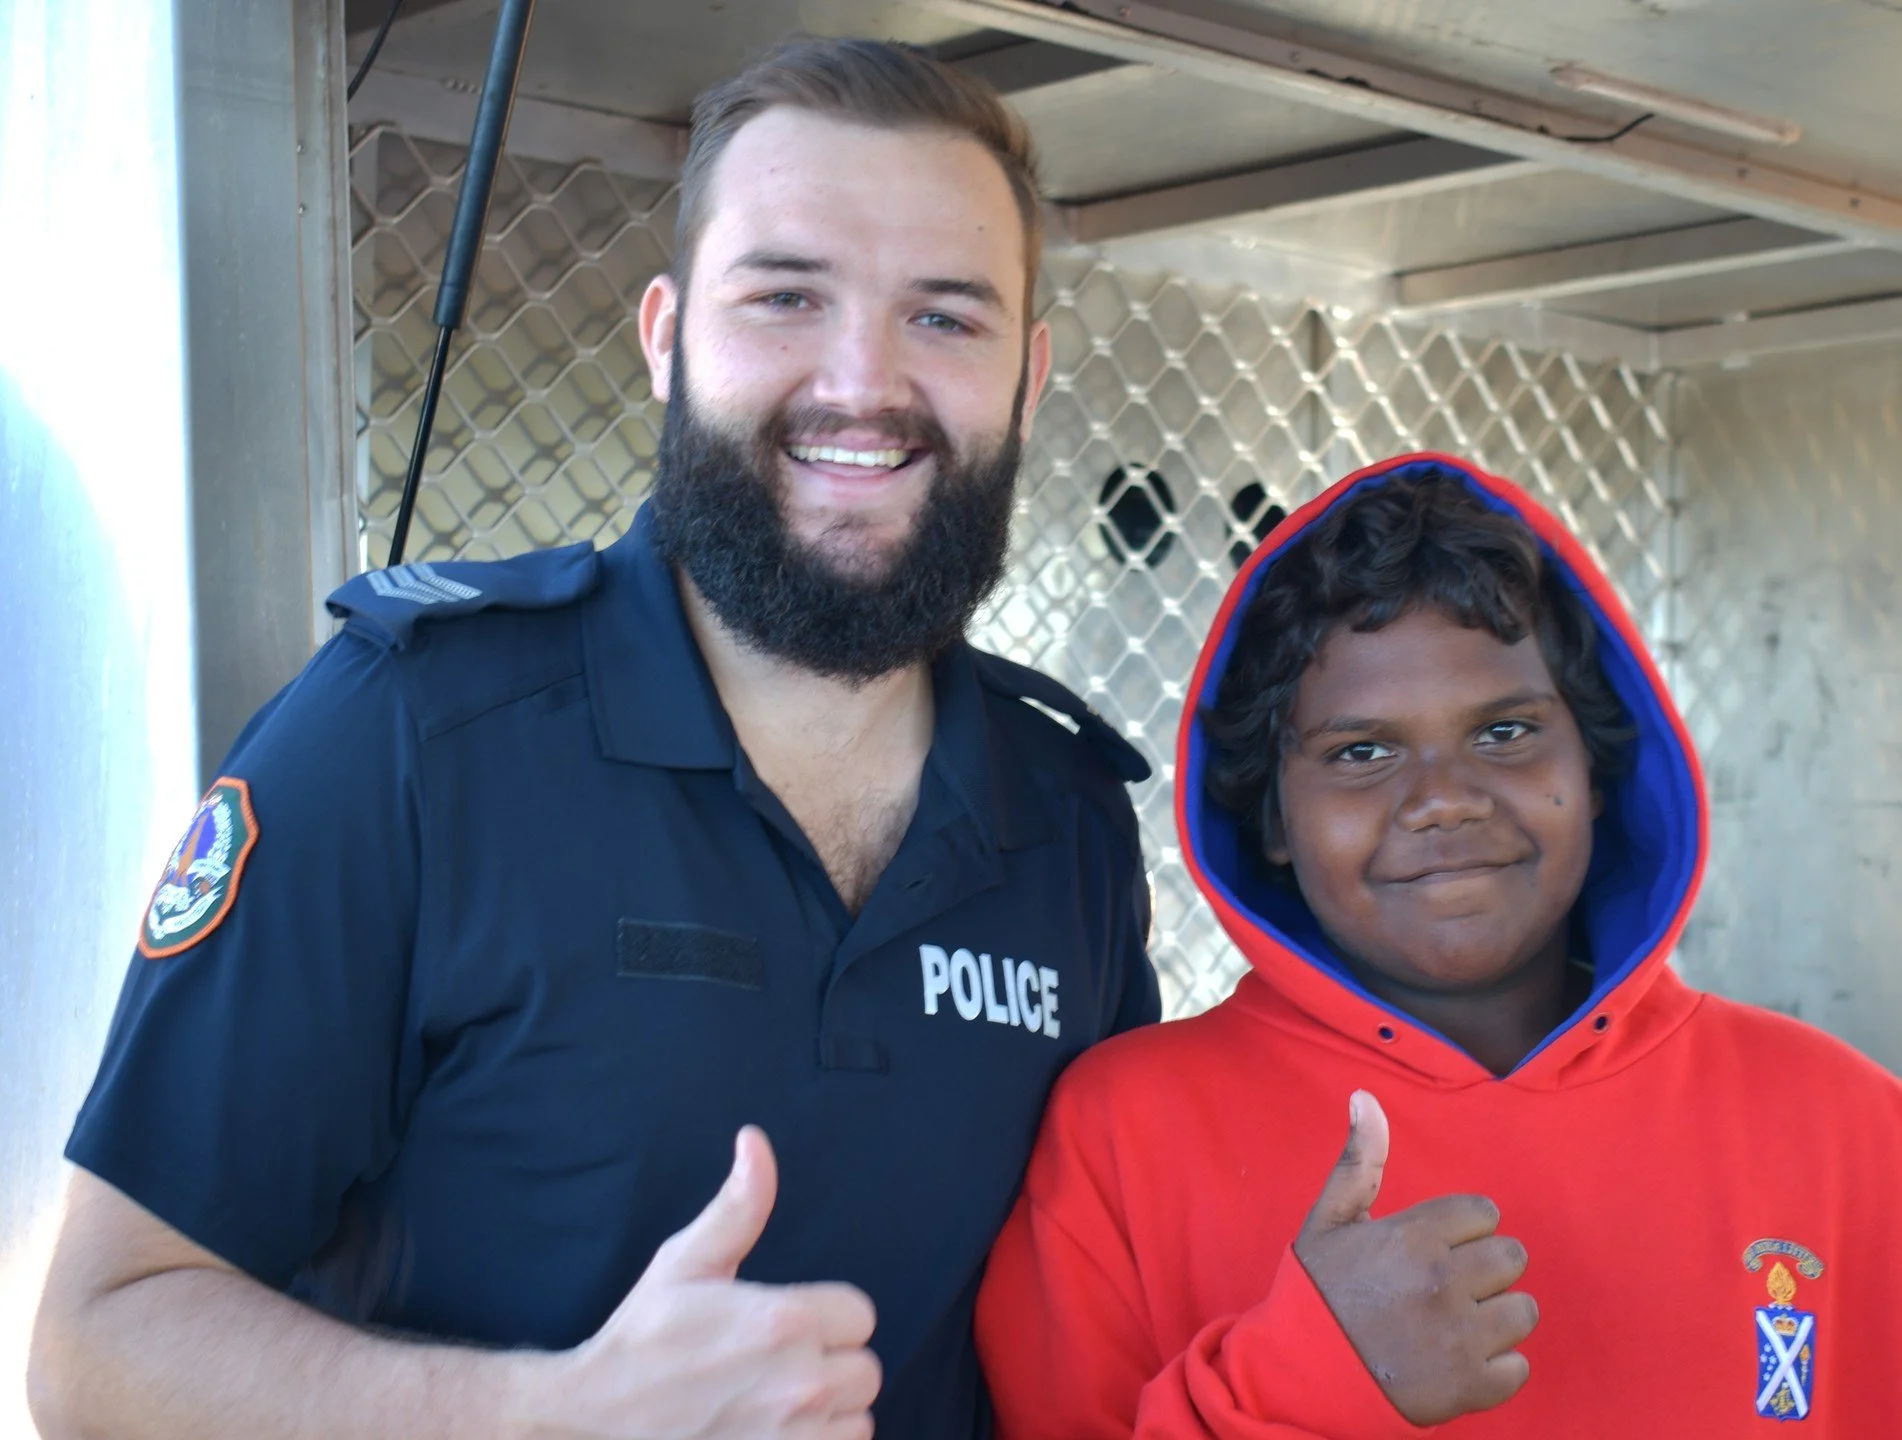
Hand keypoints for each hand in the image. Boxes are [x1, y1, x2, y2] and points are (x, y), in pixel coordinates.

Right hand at [519, 1127, 879, 1438]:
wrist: (594, 1420)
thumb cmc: (643, 1340)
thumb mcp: (685, 1262)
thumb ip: (738, 1205)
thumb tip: (755, 1141)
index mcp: (783, 1321)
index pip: (859, 1314)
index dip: (825, 1316)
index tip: (786, 1323)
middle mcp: (799, 1384)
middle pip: (865, 1369)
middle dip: (829, 1363)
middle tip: (775, 1365)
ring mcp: (795, 1439)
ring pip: (858, 1419)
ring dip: (827, 1413)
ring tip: (774, 1403)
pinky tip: (774, 1433)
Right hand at [1292, 1092, 1535, 1425]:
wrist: (1299, 1378)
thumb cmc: (1316, 1293)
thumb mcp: (1329, 1221)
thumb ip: (1358, 1161)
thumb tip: (1364, 1096)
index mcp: (1414, 1236)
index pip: (1485, 1214)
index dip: (1462, 1232)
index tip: (1434, 1250)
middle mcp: (1443, 1282)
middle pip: (1512, 1257)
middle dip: (1484, 1270)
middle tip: (1447, 1288)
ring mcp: (1460, 1338)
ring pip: (1522, 1311)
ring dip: (1494, 1319)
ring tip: (1453, 1326)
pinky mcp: (1469, 1387)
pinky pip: (1518, 1367)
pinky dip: (1494, 1369)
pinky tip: (1456, 1362)